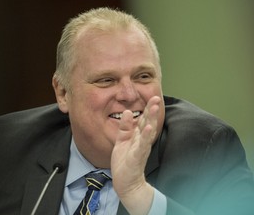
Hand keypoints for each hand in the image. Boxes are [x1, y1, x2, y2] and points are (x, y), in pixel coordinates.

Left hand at [111, 96, 161, 214]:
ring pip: (147, 132)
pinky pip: (141, 146)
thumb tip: (127, 111)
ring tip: (154, 108)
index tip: (152, 97)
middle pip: (148, 123)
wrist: (125, 182)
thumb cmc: (124, 161)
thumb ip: (125, 127)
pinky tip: (147, 128)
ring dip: (151, 120)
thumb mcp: (122, 140)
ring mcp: (140, 148)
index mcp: (137, 136)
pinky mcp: (136, 157)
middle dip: (152, 110)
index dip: (148, 109)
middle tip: (156, 98)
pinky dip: (144, 137)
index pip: (144, 120)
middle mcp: (141, 141)